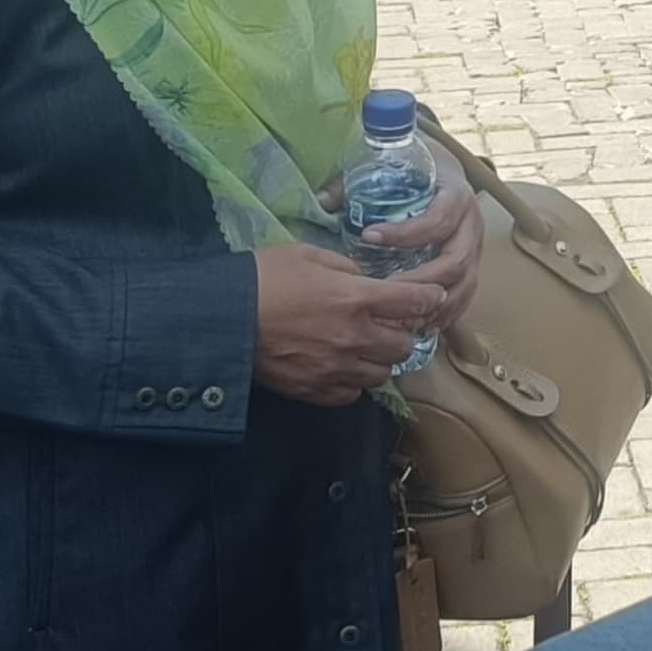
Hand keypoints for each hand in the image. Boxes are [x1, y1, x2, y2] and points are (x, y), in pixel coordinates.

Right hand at [253, 245, 447, 407]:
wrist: (221, 317)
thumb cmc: (263, 278)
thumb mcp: (308, 255)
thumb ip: (346, 267)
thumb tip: (364, 279)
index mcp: (356, 299)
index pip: (414, 302)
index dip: (429, 299)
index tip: (430, 298)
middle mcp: (354, 337)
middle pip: (404, 346)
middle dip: (403, 334)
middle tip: (391, 325)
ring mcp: (335, 368)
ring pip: (382, 375)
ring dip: (380, 361)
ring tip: (366, 349)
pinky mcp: (314, 390)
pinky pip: (352, 395)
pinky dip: (353, 383)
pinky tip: (342, 369)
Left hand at [355, 172, 484, 332]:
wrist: (445, 172)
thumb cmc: (416, 172)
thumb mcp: (391, 167)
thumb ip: (357, 185)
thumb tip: (322, 201)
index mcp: (456, 196)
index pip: (437, 220)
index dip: (405, 233)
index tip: (367, 236)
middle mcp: (472, 226)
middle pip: (456, 262)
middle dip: (419, 282)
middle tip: (382, 291)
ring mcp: (475, 251)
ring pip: (463, 287)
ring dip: (432, 306)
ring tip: (397, 317)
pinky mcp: (472, 269)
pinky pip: (463, 299)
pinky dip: (441, 315)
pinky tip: (415, 324)